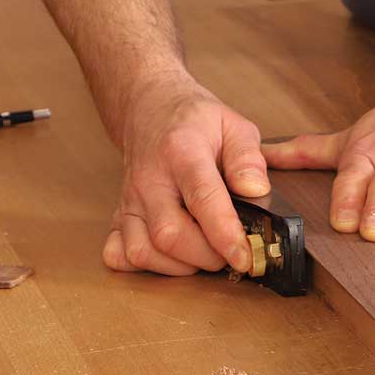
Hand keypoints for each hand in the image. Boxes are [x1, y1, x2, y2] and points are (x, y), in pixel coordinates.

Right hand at [103, 77, 267, 274]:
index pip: (202, 199)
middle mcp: (150, 179)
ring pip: (142, 251)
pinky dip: (143, 266)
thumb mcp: (234, 125)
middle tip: (229, 252)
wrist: (150, 108)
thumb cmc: (195, 121)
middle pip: (169, 234)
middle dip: (206, 256)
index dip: (225, 234)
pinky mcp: (118, 215)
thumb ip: (248, 158)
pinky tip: (168, 256)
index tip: (245, 256)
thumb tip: (257, 192)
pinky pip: (117, 254)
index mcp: (183, 152)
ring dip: (177, 266)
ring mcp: (130, 200)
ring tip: (202, 254)